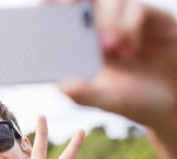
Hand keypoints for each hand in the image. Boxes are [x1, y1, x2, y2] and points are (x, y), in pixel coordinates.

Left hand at [58, 0, 176, 133]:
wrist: (173, 104)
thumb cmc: (135, 100)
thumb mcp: (106, 100)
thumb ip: (83, 93)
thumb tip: (61, 84)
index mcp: (85, 44)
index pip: (64, 18)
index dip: (51, 11)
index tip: (39, 11)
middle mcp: (105, 27)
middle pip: (85, 0)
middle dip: (71, 2)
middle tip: (63, 10)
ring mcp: (128, 21)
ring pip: (109, 0)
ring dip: (105, 20)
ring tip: (108, 46)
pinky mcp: (153, 19)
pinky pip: (136, 8)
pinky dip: (129, 26)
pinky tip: (129, 50)